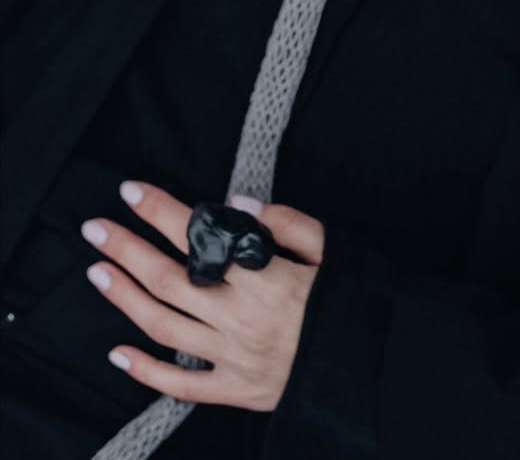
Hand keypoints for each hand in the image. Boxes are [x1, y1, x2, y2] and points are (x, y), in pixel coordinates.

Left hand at [81, 180, 323, 410]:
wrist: (364, 363)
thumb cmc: (345, 298)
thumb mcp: (329, 248)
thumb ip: (286, 222)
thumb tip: (236, 204)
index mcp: (267, 279)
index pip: (201, 237)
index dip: (162, 211)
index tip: (131, 191)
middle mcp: (242, 318)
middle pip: (169, 279)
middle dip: (127, 249)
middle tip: (94, 228)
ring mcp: (233, 358)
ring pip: (164, 326)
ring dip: (124, 297)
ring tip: (96, 271)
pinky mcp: (234, 390)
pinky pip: (180, 385)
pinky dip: (144, 371)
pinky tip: (117, 351)